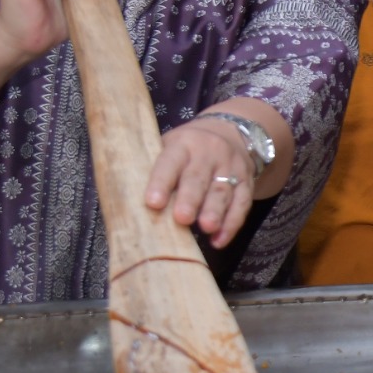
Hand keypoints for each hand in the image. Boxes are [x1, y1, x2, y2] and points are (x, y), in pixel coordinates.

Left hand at [147, 113, 258, 247]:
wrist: (231, 132)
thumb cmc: (187, 149)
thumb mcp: (170, 147)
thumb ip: (154, 169)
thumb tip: (125, 206)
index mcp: (182, 144)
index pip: (170, 162)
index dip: (161, 182)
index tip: (153, 203)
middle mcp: (208, 153)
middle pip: (198, 177)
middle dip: (190, 198)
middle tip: (182, 218)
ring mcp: (230, 167)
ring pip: (223, 190)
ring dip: (215, 211)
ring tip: (207, 228)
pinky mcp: (247, 181)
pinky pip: (242, 203)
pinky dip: (232, 223)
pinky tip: (219, 240)